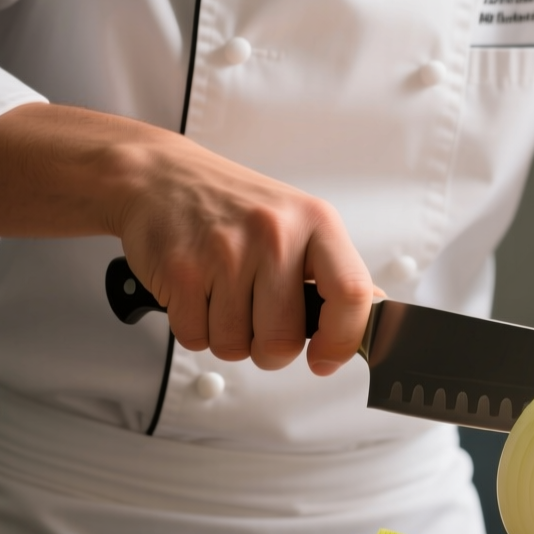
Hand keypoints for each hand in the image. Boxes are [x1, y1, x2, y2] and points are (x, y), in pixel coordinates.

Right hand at [108, 133, 378, 374]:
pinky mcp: (181, 270)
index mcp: (316, 223)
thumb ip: (334, 270)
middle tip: (258, 323)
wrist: (160, 175)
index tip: (325, 358)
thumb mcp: (299, 221)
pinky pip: (196, 338)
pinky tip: (198, 293)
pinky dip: (195, 329)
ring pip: (235, 346)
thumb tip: (373, 313)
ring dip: (229, 337)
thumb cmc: (234, 205)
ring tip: (223, 296)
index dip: (343, 341)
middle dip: (269, 350)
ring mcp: (225, 251)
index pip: (352, 294)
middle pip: (283, 339)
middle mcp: (274, 234)